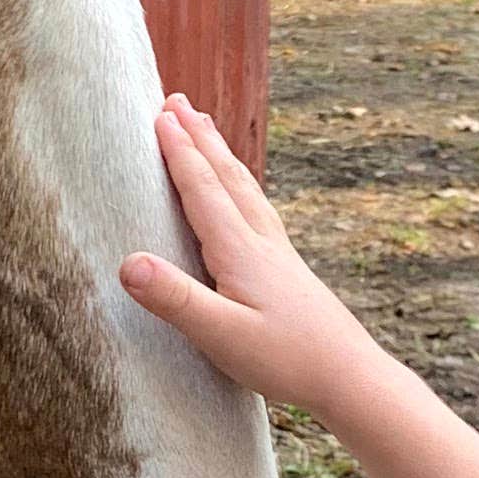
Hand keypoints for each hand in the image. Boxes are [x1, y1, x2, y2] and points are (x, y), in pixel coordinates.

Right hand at [120, 94, 382, 420]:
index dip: (178, 153)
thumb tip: (128, 263)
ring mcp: (278, 253)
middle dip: (198, 138)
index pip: (203, 190)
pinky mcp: (288, 269)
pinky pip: (258, 210)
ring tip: (207, 129)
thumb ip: (175, 299)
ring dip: (221, 155)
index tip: (158, 116)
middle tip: (176, 101)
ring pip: (245, 189)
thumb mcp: (221, 336)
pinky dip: (242, 186)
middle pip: (226, 177)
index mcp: (240, 251)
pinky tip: (245, 196)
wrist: (350, 376)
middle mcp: (261, 242)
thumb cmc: (287, 360)